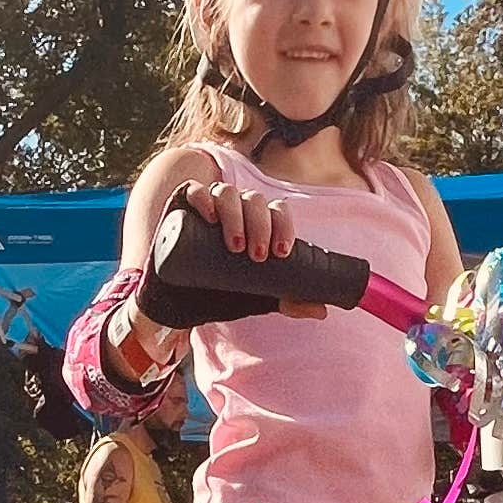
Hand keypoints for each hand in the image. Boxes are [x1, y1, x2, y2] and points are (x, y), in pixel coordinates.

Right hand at [176, 176, 325, 316]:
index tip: (281, 253)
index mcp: (258, 222)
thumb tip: (323, 311)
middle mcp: (236, 208)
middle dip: (261, 225)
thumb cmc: (221, 294)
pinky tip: (211, 217)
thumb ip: (288, 301)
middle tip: (258, 256)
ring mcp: (210, 204)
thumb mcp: (257, 297)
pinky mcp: (182, 206)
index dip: (283, 225)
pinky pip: (194, 190)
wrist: (180, 305)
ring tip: (235, 246)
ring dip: (236, 215)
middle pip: (255, 201)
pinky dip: (204, 198)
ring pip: (227, 193)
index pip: (277, 211)